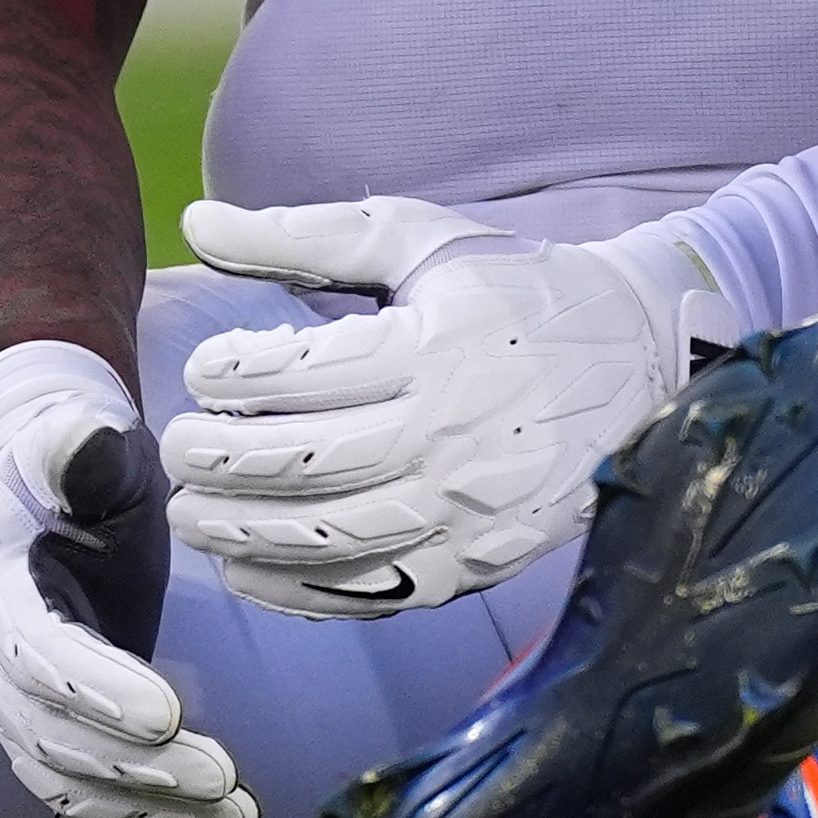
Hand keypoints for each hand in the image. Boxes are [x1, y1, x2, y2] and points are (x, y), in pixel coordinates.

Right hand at [0, 342, 253, 817]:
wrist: (41, 489)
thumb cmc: (70, 460)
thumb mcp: (75, 439)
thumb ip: (80, 446)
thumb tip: (85, 436)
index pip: (34, 655)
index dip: (95, 690)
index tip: (169, 714)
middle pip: (52, 739)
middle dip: (139, 770)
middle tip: (225, 780)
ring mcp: (13, 712)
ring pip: (69, 789)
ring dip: (152, 815)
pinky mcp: (51, 740)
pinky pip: (86, 810)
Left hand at [163, 196, 736, 618]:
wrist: (642, 361)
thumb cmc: (516, 290)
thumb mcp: (420, 240)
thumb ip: (305, 235)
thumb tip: (196, 224)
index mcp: (439, 348)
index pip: (312, 372)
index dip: (239, 375)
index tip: (202, 372)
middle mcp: (455, 436)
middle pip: (312, 463)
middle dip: (223, 461)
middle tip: (175, 451)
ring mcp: (470, 511)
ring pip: (335, 538)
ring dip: (246, 533)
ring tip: (192, 515)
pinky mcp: (479, 564)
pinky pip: (375, 594)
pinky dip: (300, 592)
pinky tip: (249, 569)